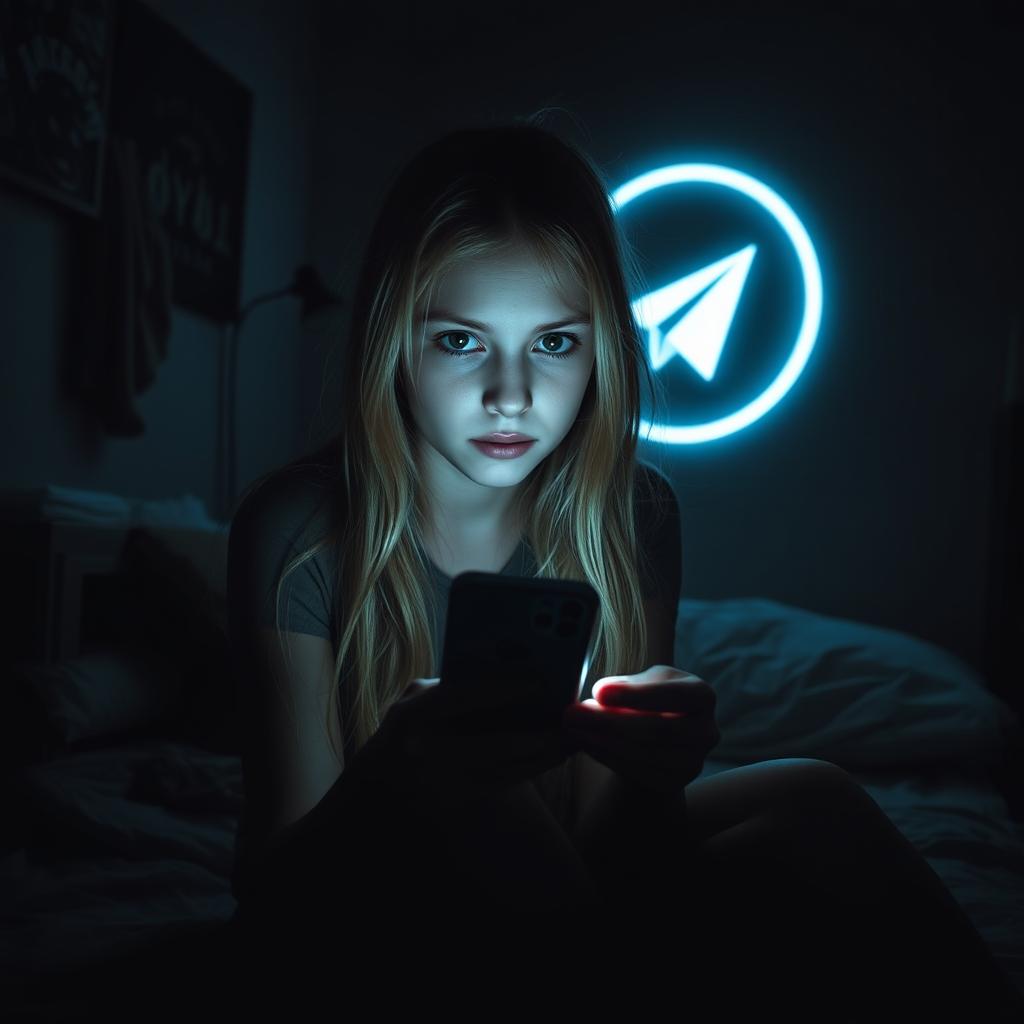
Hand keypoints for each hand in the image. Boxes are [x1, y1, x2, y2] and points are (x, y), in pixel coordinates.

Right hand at [359, 677, 571, 810]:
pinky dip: (533, 769)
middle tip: (570, 720)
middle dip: (540, 734)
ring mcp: (445, 783)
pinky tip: (552, 755)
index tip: (542, 681)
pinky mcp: (460, 803)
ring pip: (509, 770)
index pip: (467, 697)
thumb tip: (508, 669)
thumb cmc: (407, 726)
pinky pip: (506, 784)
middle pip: (499, 744)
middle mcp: (430, 752)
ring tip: (571, 738)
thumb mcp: (417, 698)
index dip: (507, 688)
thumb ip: (454, 683)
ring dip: (545, 755)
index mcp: (416, 716)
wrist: (380, 784)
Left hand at [561, 665, 718, 795]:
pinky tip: (587, 743)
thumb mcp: (644, 680)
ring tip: (574, 728)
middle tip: (573, 714)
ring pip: (644, 754)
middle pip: (657, 729)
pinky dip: (607, 757)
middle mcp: (706, 731)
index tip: (599, 692)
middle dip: (609, 722)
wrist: (660, 732)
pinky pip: (637, 772)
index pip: (672, 695)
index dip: (635, 695)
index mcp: (702, 696)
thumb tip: (601, 694)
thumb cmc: (652, 697)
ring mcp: (694, 761)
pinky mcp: (675, 782)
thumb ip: (626, 685)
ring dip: (602, 741)